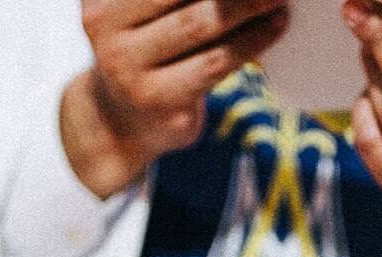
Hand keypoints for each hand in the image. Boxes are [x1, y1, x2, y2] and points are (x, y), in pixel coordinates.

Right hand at [60, 0, 290, 196]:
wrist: (119, 121)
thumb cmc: (147, 49)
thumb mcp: (144, 11)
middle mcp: (104, 26)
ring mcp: (126, 67)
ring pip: (199, 23)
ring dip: (249, 4)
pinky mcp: (158, 100)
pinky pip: (214, 62)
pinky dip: (252, 41)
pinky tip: (276, 25)